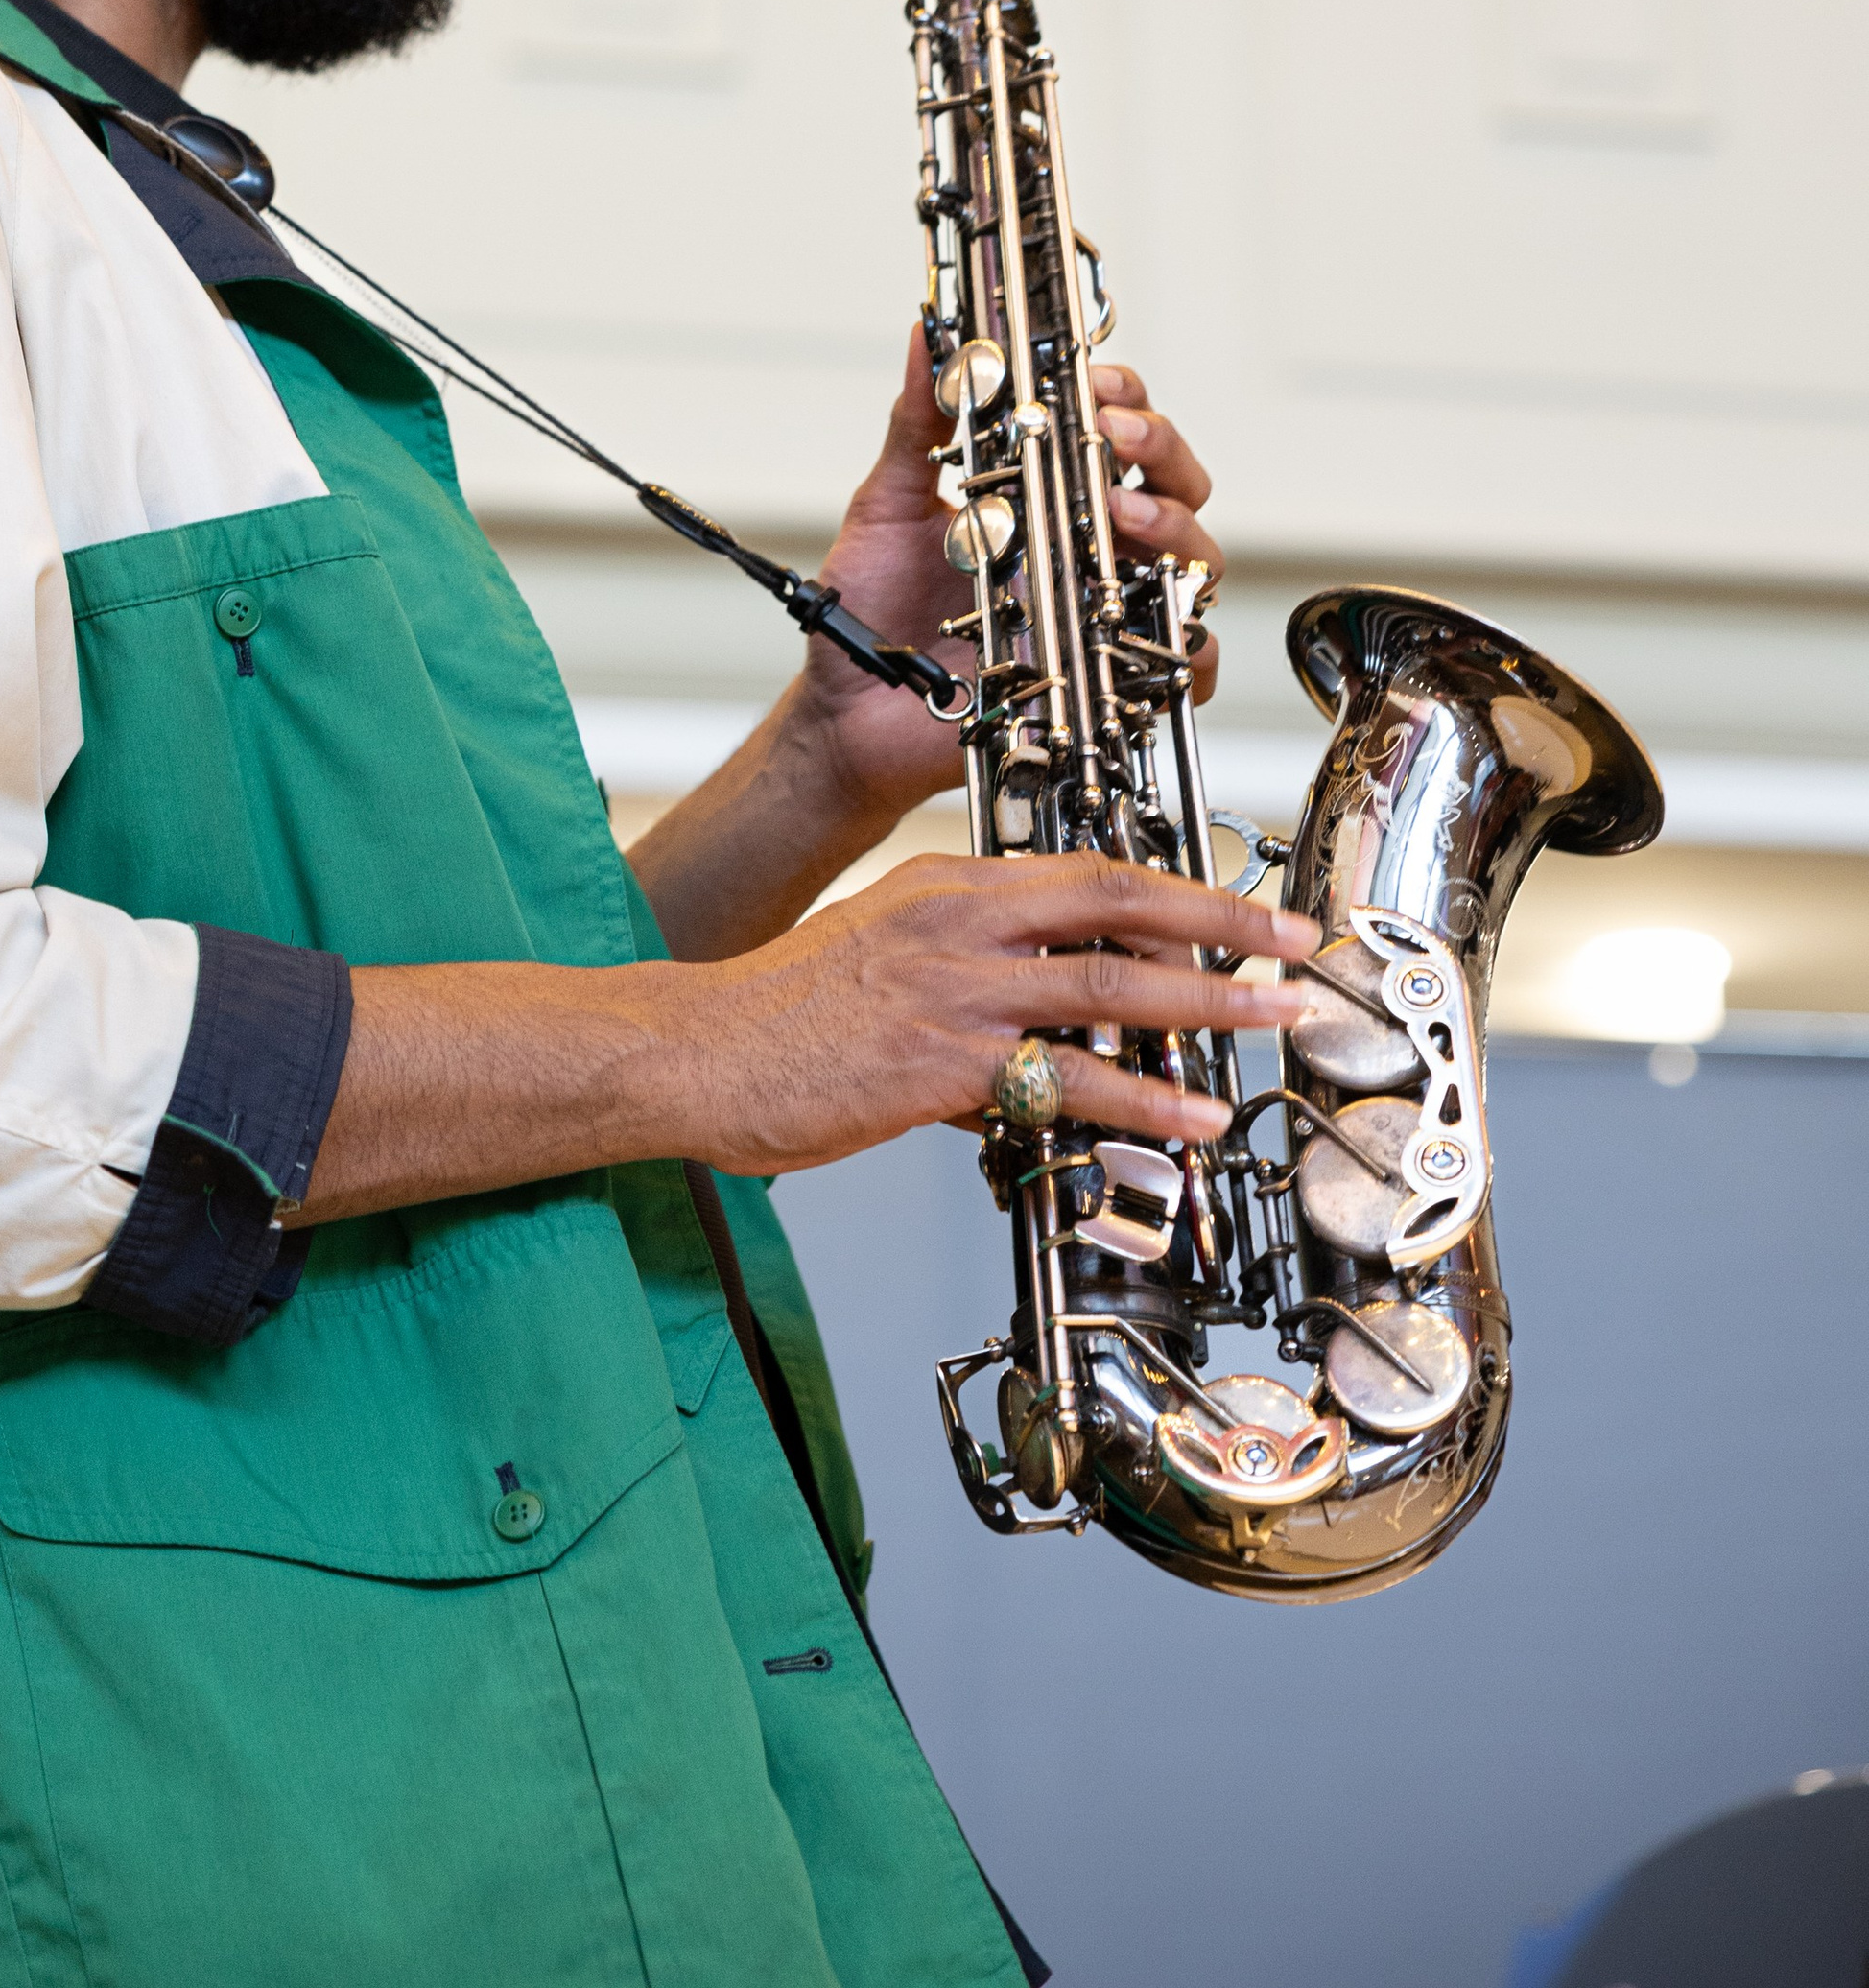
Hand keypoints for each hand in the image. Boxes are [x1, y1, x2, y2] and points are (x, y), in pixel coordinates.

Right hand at [680, 851, 1310, 1169]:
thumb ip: (968, 984)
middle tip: (1292, 939)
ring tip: (1271, 1016)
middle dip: (1221, 919)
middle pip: (1118, 904)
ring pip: (1109, 984)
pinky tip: (1188, 1115)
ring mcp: (955, 989)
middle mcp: (960, 921)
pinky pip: (1066, 1077)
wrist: (696, 1050)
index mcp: (948, 887)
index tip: (1237, 904)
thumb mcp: (880, 957)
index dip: (1173, 886)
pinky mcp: (943, 1061)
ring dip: (1207, 1001)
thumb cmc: (776, 1015)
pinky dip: (1141, 1096)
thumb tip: (1037, 1042)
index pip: (1085, 872)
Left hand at [789, 332, 1228, 834]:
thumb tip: (925, 340)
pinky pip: (1183, 668)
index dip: (1122, 399)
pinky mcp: (1102, 681)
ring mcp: (1100, 613)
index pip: (1116, 435)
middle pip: (1174, 485)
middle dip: (1160, 446)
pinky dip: (1192, 648)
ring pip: (1192, 562)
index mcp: (1046, 502)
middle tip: (1116, 436)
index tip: (1093, 383)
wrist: (850, 713)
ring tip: (1122, 514)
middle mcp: (1086, 552)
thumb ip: (915, 424)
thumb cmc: (872, 617)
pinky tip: (1155, 624)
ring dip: (1171, 526)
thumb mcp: (888, 506)